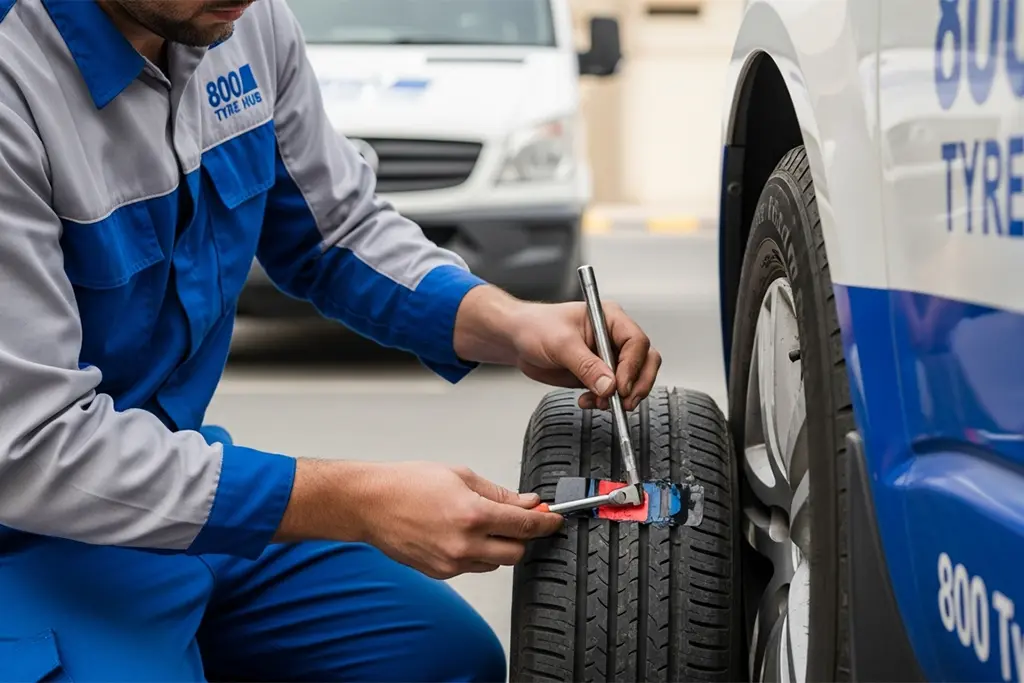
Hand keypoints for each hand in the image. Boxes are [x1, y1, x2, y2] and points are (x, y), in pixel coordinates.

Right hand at [354, 462, 562, 579]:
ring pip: (496, 563)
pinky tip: (463, 534)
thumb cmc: (407, 484)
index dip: (546, 522)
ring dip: (499, 546)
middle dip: (523, 536)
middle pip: (516, 552)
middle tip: (519, 519)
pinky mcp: (440, 573)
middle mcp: (464, 545)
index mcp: (472, 515)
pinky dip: (477, 554)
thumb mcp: (460, 476)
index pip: (524, 525)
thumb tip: (527, 502)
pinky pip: (473, 568)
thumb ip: (499, 494)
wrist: (371, 504)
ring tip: (481, 523)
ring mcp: (451, 563)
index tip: (554, 519)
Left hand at [511, 301, 660, 410]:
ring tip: (601, 403)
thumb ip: (586, 366)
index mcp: (610, 318)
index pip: (636, 342)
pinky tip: (589, 401)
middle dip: (637, 384)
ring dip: (621, 396)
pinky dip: (605, 400)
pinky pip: (613, 391)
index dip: (633, 366)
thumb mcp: (561, 344)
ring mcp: (607, 356)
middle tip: (624, 401)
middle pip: (645, 361)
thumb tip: (609, 386)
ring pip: (633, 379)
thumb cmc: (535, 327)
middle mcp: (613, 337)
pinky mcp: (598, 374)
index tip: (620, 386)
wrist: (517, 341)